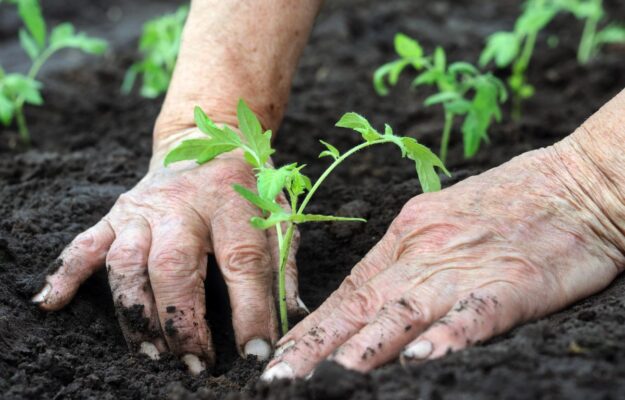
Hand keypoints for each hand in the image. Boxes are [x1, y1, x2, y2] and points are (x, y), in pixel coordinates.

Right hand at [32, 128, 304, 373]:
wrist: (208, 136)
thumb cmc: (249, 184)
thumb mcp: (279, 214)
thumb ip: (284, 264)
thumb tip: (291, 318)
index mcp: (233, 203)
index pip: (243, 262)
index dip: (250, 311)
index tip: (254, 352)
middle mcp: (184, 205)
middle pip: (174, 266)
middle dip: (182, 321)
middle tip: (194, 363)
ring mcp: (145, 209)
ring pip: (127, 262)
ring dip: (135, 312)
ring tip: (151, 353)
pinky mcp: (118, 212)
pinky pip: (86, 243)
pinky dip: (67, 273)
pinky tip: (53, 303)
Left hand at [262, 135, 624, 378]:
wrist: (574, 181)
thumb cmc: (506, 200)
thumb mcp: (438, 218)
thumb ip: (404, 256)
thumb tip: (365, 293)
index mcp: (406, 237)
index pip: (349, 291)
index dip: (312, 327)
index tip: (282, 353)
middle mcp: (425, 254)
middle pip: (362, 306)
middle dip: (317, 347)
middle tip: (279, 377)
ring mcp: (466, 268)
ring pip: (404, 312)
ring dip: (364, 348)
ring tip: (329, 377)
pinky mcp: (512, 283)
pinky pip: (473, 314)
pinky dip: (446, 337)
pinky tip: (420, 359)